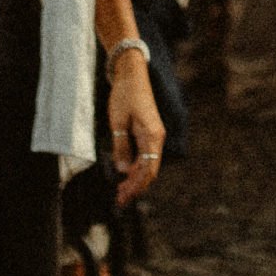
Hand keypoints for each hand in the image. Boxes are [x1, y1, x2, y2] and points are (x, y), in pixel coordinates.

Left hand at [108, 53, 166, 202]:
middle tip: (119, 200)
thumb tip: (123, 170)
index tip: (122, 198)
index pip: (147, 169)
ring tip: (121, 191)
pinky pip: (145, 155)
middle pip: (149, 170)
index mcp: (152, 136)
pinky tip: (125, 173)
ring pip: (148, 164)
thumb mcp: (118, 122)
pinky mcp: (148, 132)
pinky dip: (136, 167)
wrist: (131, 74)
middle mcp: (157, 137)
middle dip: (136, 187)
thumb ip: (121, 146)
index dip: (136, 186)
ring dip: (135, 179)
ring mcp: (154, 135)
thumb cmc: (124, 95)